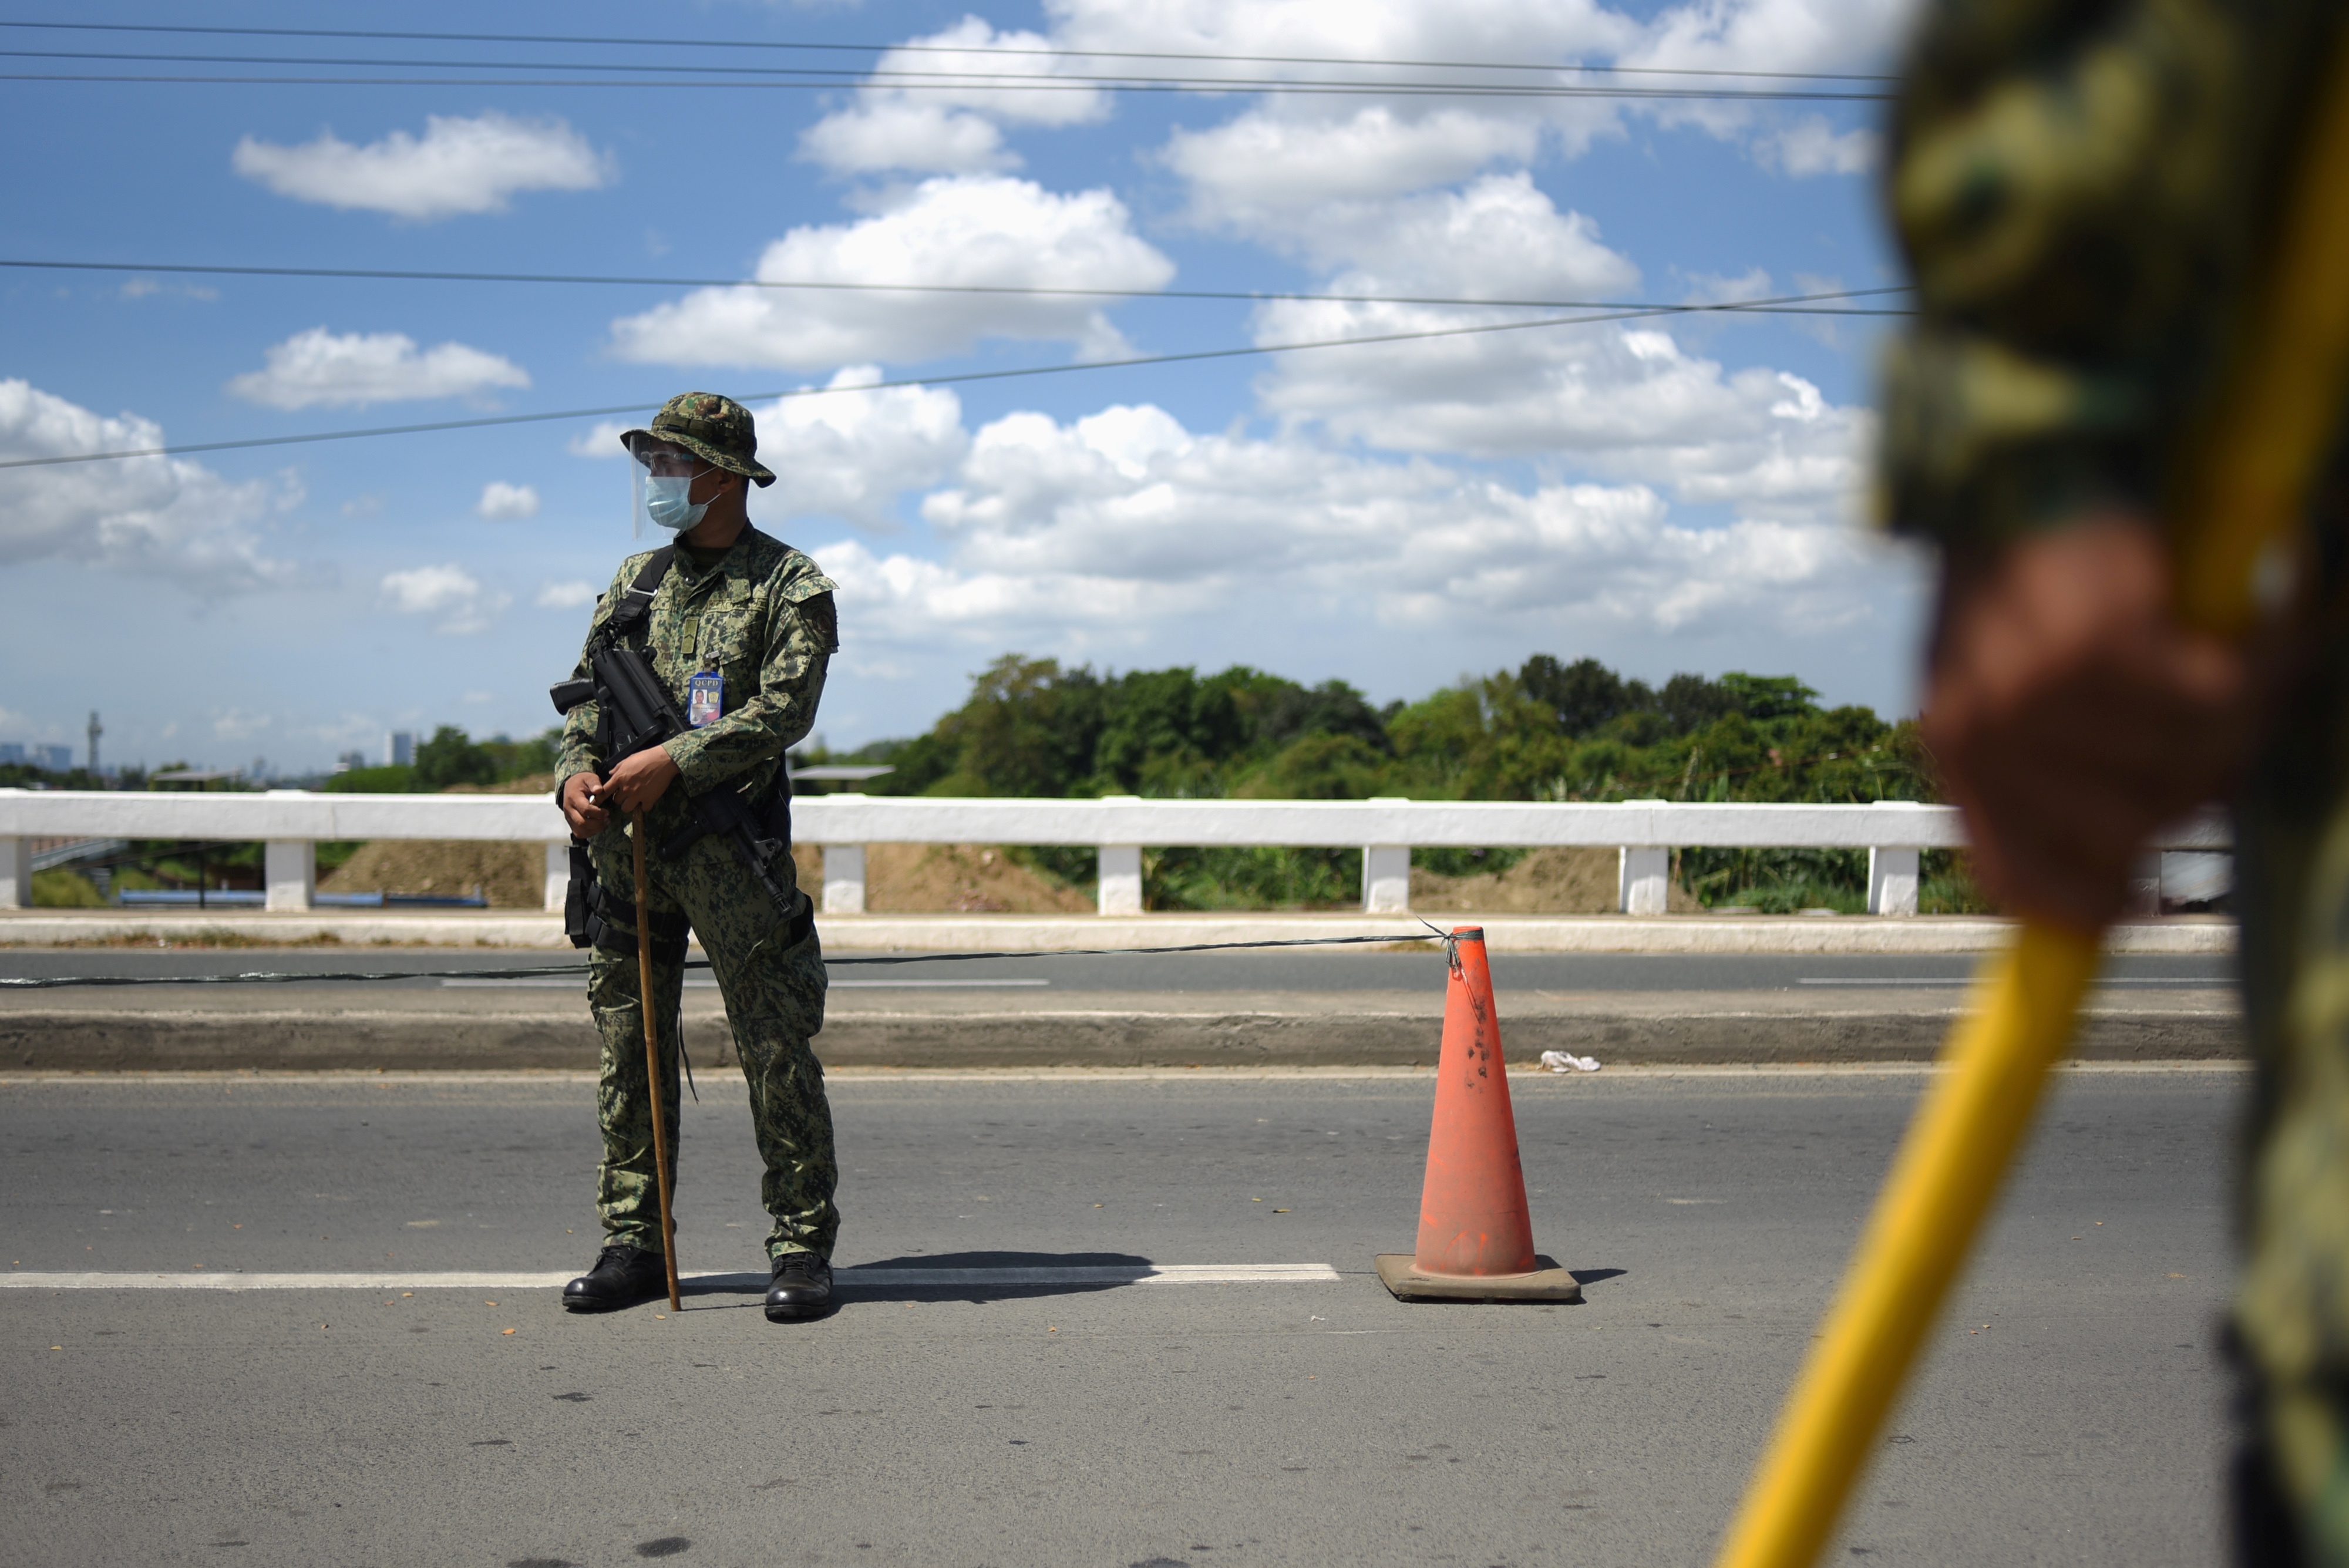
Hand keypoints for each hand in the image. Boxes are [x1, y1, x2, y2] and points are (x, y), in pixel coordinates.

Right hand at [560, 772, 607, 836]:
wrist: (571, 785)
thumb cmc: (582, 781)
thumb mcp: (589, 777)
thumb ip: (594, 782)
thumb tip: (599, 790)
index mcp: (573, 797)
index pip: (585, 809)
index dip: (598, 813)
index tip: (607, 812)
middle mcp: (568, 809)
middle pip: (582, 823)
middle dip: (598, 823)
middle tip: (607, 818)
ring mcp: (568, 817)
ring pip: (580, 831)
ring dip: (595, 829)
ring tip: (605, 822)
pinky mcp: (570, 822)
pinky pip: (579, 833)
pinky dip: (590, 833)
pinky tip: (598, 826)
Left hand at [596, 745, 680, 816]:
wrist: (664, 760)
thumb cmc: (646, 757)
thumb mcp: (628, 759)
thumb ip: (618, 768)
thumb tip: (611, 773)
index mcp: (619, 777)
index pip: (605, 791)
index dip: (600, 798)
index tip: (597, 802)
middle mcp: (626, 788)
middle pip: (616, 801)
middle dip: (621, 798)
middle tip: (627, 794)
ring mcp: (638, 795)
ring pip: (626, 808)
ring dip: (630, 805)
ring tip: (635, 800)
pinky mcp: (649, 799)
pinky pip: (644, 809)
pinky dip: (645, 806)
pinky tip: (647, 800)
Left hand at [1923, 512, 2251, 930]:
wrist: (2024, 456)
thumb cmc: (2021, 570)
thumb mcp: (1993, 675)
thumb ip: (2037, 768)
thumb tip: (2121, 874)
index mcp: (1956, 752)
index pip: (2022, 883)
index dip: (2093, 907)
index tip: (2147, 903)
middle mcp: (1989, 735)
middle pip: (2139, 830)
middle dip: (2199, 781)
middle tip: (2224, 713)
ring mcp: (2043, 693)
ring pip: (2192, 766)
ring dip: (2241, 714)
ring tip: (2240, 655)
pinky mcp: (2108, 643)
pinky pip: (2224, 697)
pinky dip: (2264, 658)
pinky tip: (2265, 619)